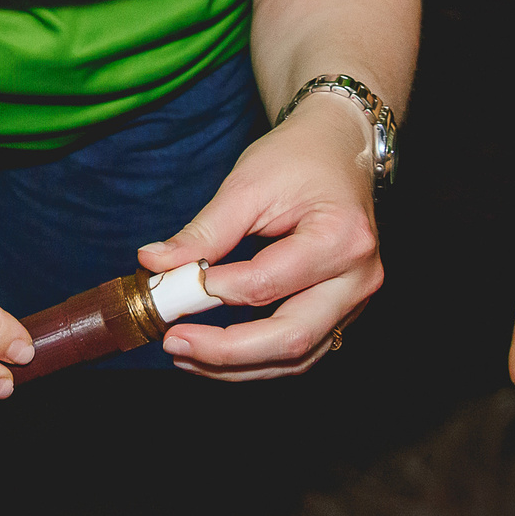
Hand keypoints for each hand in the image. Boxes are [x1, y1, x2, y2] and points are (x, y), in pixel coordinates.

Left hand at [134, 95, 381, 379]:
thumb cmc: (297, 158)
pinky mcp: (342, 312)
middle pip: (292, 337)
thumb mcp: (248, 183)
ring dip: (237, 365)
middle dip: (227, 351)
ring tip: (186, 353)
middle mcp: (358, 279)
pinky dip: (257, 357)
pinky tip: (216, 351)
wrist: (339, 150)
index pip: (270, 282)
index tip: (174, 287)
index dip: (217, 291)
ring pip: (297, 356)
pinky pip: (301, 348)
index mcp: (342, 238)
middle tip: (174, 343)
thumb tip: (155, 263)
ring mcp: (356, 301)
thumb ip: (206, 230)